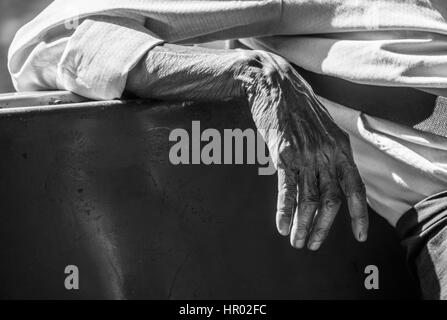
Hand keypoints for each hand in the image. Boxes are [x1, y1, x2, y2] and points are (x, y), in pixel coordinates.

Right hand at [126, 44, 367, 250]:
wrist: (272, 83)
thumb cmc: (296, 105)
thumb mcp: (324, 125)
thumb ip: (331, 150)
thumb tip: (332, 176)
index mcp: (341, 146)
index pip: (356, 188)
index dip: (359, 215)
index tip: (358, 235)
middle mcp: (327, 153)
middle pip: (331, 200)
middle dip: (323, 227)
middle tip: (313, 244)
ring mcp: (305, 154)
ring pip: (309, 200)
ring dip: (303, 226)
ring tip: (297, 242)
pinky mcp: (283, 154)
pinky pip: (286, 190)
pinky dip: (284, 212)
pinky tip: (282, 226)